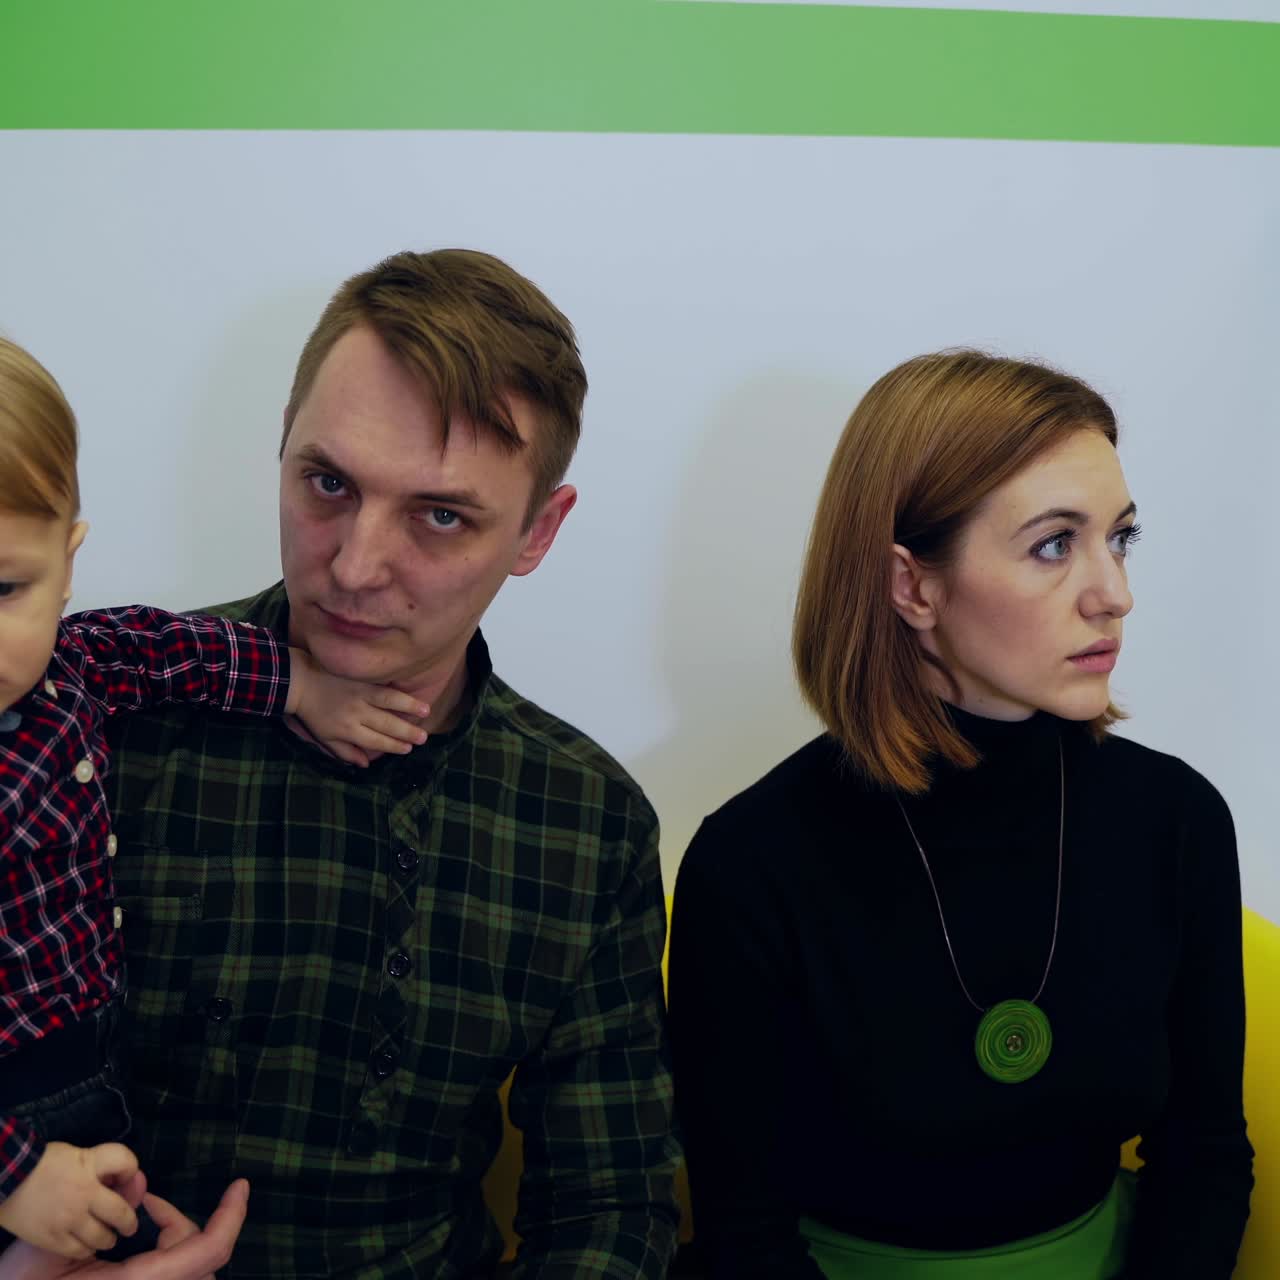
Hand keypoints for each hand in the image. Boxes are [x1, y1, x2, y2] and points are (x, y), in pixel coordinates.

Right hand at [0, 1143, 138, 1258]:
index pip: (127, 1163)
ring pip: (102, 1236)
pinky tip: (87, 1245)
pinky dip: (87, 1249)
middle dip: (128, 1220)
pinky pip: (79, 1250)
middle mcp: (84, 1193)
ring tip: (108, 1236)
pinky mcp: (52, 1238)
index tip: (127, 1178)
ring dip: (109, 1237)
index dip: (131, 1170)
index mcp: (91, 1165)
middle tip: (128, 1225)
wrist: (7, 1178)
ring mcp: (68, 1218)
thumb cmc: (44, 1163)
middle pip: (121, 1212)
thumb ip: (100, 1165)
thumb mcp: (78, 1154)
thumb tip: (120, 1181)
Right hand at [0, 1177, 248, 1279]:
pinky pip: (172, 1271)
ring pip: (191, 1269)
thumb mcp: (59, 1251)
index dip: (231, 1217)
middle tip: (152, 1206)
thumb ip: (111, 1215)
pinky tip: (139, 1234)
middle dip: (186, 1225)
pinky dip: (167, 1249)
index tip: (241, 1185)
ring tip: (146, 1216)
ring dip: (177, 1237)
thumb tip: (142, 1184)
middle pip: (203, 1258)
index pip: (207, 1251)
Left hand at [285, 648, 428, 765]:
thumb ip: (346, 752)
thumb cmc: (313, 714)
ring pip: (389, 703)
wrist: (300, 683)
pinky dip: (398, 691)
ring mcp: (360, 694)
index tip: (407, 749)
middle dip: (406, 732)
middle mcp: (357, 714)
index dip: (393, 745)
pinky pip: (383, 686)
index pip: (375, 740)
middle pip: (386, 724)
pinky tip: (411, 694)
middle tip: (423, 738)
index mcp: (347, 730)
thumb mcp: (325, 738)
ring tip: (426, 712)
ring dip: (409, 707)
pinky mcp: (361, 680)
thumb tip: (366, 764)